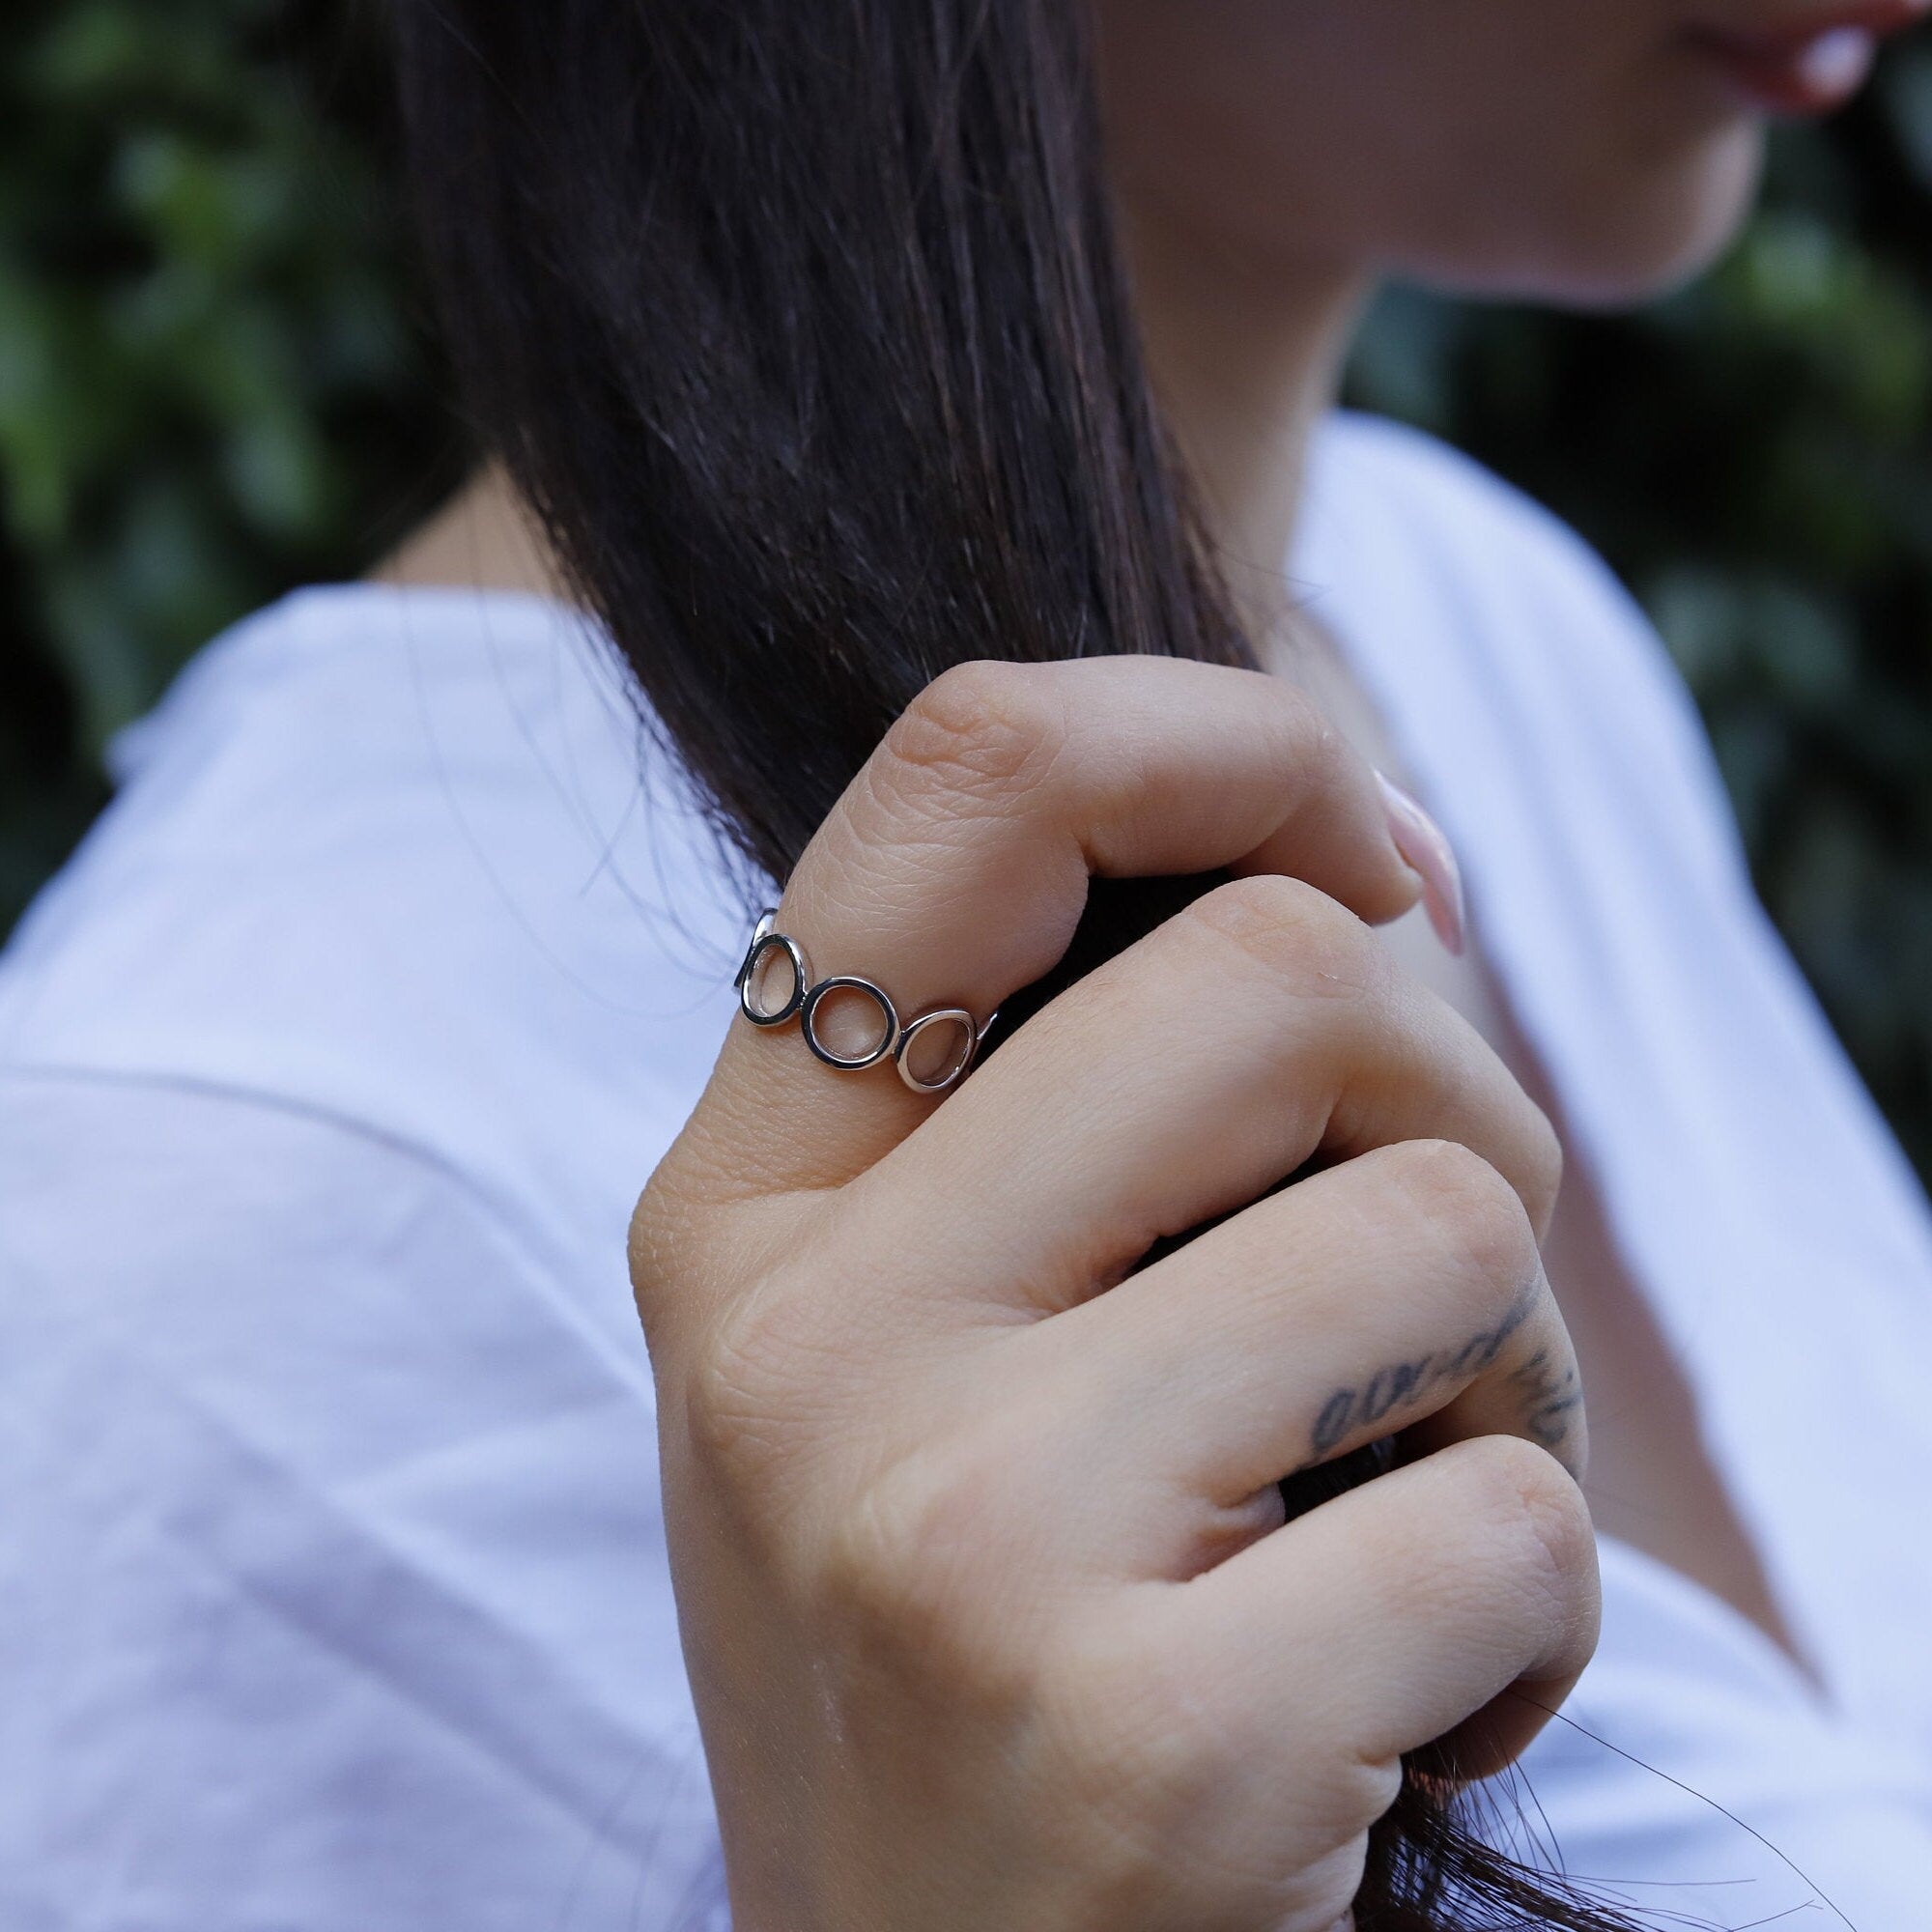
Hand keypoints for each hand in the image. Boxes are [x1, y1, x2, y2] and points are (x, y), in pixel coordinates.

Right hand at [631, 657, 1598, 1931]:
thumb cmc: (980, 1637)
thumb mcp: (938, 1342)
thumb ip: (1097, 1084)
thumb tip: (1392, 872)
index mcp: (746, 1204)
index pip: (972, 770)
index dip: (1229, 739)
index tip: (1377, 861)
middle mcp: (803, 1336)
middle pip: (1286, 971)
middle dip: (1455, 1102)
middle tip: (1412, 1293)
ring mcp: (945, 1527)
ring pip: (1440, 1217)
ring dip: (1508, 1368)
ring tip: (1377, 1514)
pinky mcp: (1133, 1738)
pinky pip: (1514, 1523)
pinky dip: (1533, 1618)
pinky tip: (1389, 1717)